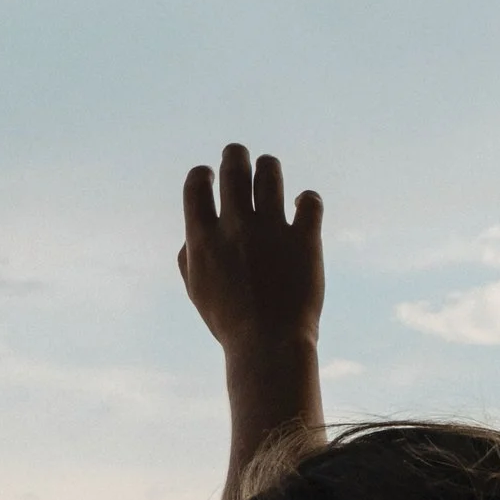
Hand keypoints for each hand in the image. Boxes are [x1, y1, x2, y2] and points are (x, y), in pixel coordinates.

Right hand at [179, 144, 324, 351]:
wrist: (268, 345)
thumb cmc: (230, 323)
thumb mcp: (197, 292)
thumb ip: (190, 258)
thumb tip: (193, 236)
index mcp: (203, 238)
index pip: (196, 184)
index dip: (202, 174)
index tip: (209, 176)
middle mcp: (236, 226)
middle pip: (234, 168)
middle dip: (235, 154)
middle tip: (238, 155)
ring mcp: (271, 230)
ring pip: (270, 173)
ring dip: (268, 166)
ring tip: (269, 170)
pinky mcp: (304, 239)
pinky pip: (310, 201)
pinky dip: (307, 198)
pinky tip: (303, 205)